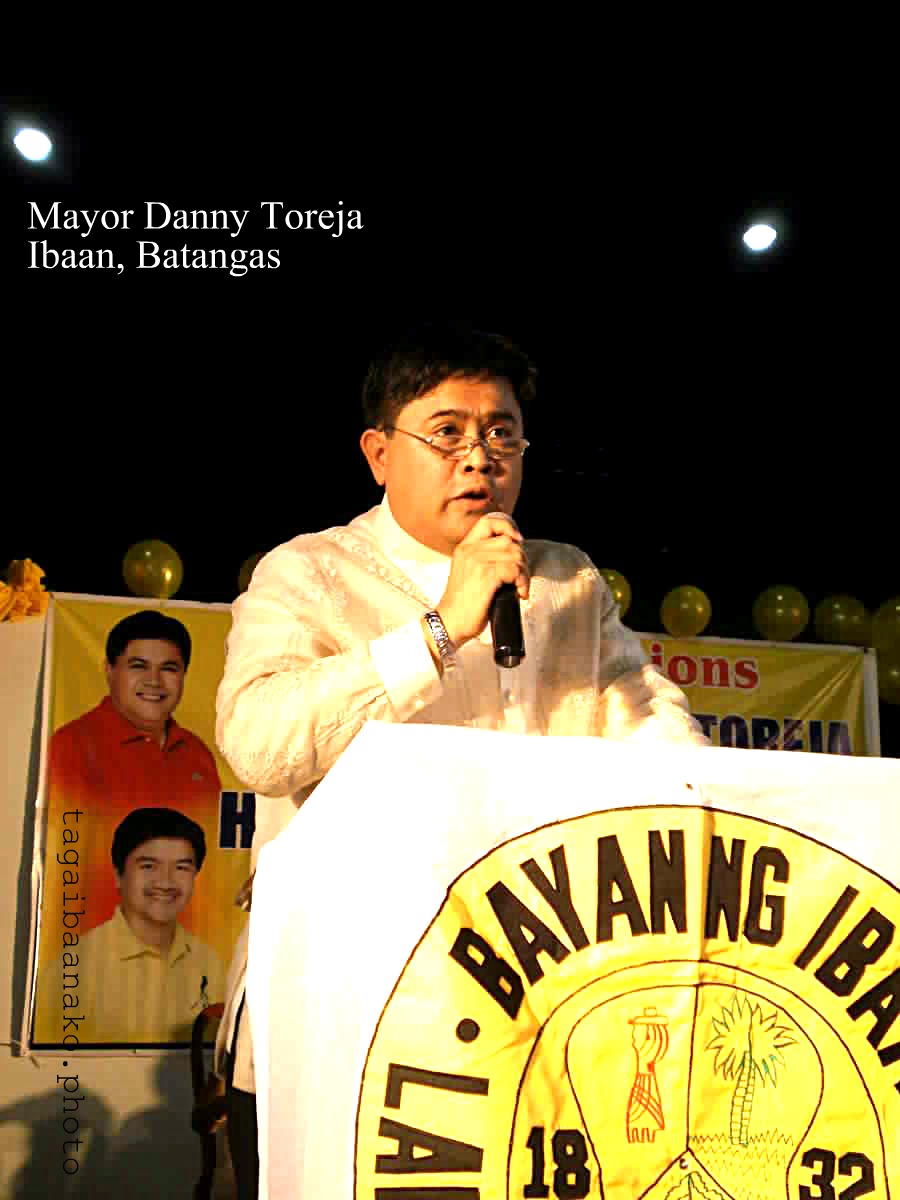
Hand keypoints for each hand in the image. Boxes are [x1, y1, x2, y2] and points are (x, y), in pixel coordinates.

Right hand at [437, 514, 528, 647]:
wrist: (450, 623)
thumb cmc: (463, 604)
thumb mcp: (469, 573)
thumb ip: (485, 559)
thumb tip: (515, 554)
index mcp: (465, 547)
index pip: (489, 521)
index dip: (508, 526)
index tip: (518, 541)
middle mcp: (469, 550)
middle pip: (509, 541)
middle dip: (522, 559)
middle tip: (520, 578)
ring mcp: (477, 562)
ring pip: (515, 555)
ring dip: (524, 572)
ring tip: (519, 587)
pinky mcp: (485, 576)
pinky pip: (514, 570)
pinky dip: (522, 582)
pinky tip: (519, 593)